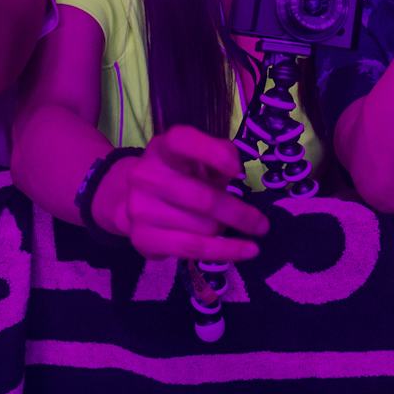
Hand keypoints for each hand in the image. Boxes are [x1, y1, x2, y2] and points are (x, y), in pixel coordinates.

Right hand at [95, 125, 268, 262]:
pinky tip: (247, 251)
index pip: (183, 141)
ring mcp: (141, 208)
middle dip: (239, 214)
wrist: (132, 199)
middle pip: (203, 199)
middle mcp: (146, 175)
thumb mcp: (196, 158)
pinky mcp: (143, 238)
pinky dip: (226, 251)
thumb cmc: (177, 174)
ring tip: (233, 228)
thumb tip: (238, 172)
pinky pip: (194, 249)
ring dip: (226, 229)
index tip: (238, 172)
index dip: (212, 154)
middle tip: (262, 224)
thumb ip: (219, 156)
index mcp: (162, 148)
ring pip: (203, 227)